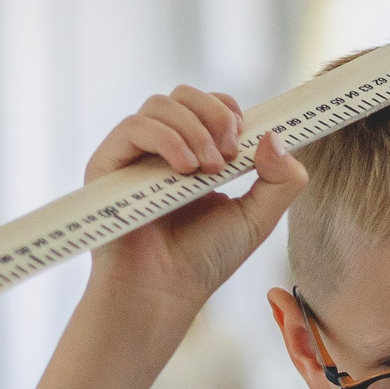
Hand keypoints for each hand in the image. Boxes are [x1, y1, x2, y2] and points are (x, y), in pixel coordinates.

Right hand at [84, 89, 308, 313]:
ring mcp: (133, 155)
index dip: (228, 109)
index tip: (245, 135)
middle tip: (230, 154)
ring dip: (194, 129)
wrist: (163, 294)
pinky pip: (134, 126)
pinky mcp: (107, 164)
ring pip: (160, 105)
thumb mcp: (258, 218)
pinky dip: (166, 140)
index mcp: (194, 154)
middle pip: (184, 94)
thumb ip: (282, 180)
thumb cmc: (204, 260)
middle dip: (215, 114)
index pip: (208, 104)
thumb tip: (274, 136)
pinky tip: (185, 170)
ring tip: (209, 170)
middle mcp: (160, 149)